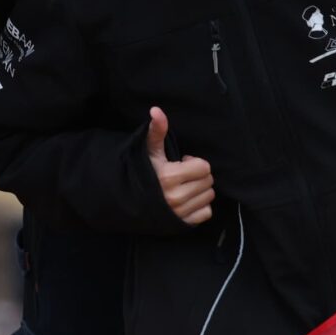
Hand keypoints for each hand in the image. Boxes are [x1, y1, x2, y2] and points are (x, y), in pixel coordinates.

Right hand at [144, 108, 214, 225]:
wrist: (126, 202)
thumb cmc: (140, 174)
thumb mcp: (148, 152)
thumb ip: (157, 131)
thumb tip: (156, 110)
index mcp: (169, 177)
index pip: (203, 167)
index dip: (193, 163)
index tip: (180, 164)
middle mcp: (176, 197)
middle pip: (208, 180)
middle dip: (198, 175)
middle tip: (182, 176)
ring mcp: (180, 212)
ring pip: (209, 196)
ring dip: (200, 190)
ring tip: (184, 187)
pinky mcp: (183, 224)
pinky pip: (206, 213)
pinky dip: (200, 206)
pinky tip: (187, 201)